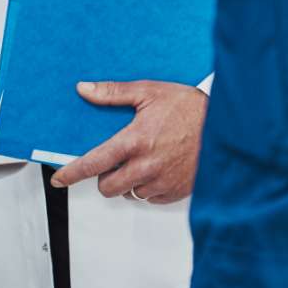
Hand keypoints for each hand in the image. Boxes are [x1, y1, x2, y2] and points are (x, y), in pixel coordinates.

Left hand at [49, 81, 206, 203]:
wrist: (227, 123)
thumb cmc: (189, 106)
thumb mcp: (148, 92)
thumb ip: (112, 93)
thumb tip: (84, 89)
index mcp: (135, 141)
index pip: (93, 163)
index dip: (72, 173)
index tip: (59, 179)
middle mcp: (147, 166)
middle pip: (108, 187)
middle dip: (105, 177)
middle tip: (114, 162)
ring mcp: (163, 182)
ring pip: (130, 194)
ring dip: (128, 182)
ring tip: (141, 161)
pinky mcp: (178, 191)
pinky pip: (152, 198)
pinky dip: (148, 188)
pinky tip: (157, 169)